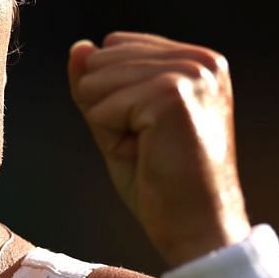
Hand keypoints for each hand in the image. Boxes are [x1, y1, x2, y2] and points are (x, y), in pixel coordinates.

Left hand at [68, 30, 250, 266]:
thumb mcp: (121, 124)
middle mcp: (200, 59)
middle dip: (108, 111)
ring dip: (111, 126)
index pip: (114, 46)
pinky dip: (113, 139)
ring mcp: (190, 74)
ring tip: (149, 151)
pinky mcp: (172, 94)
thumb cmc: (163, 185)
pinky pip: (102, 108)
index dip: (114, 98)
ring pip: (96, 82)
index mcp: (197, 60)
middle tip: (149, 148)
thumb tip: (78, 48)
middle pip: (100, 60)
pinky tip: (148, 156)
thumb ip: (99, 83)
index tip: (151, 133)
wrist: (198, 230)